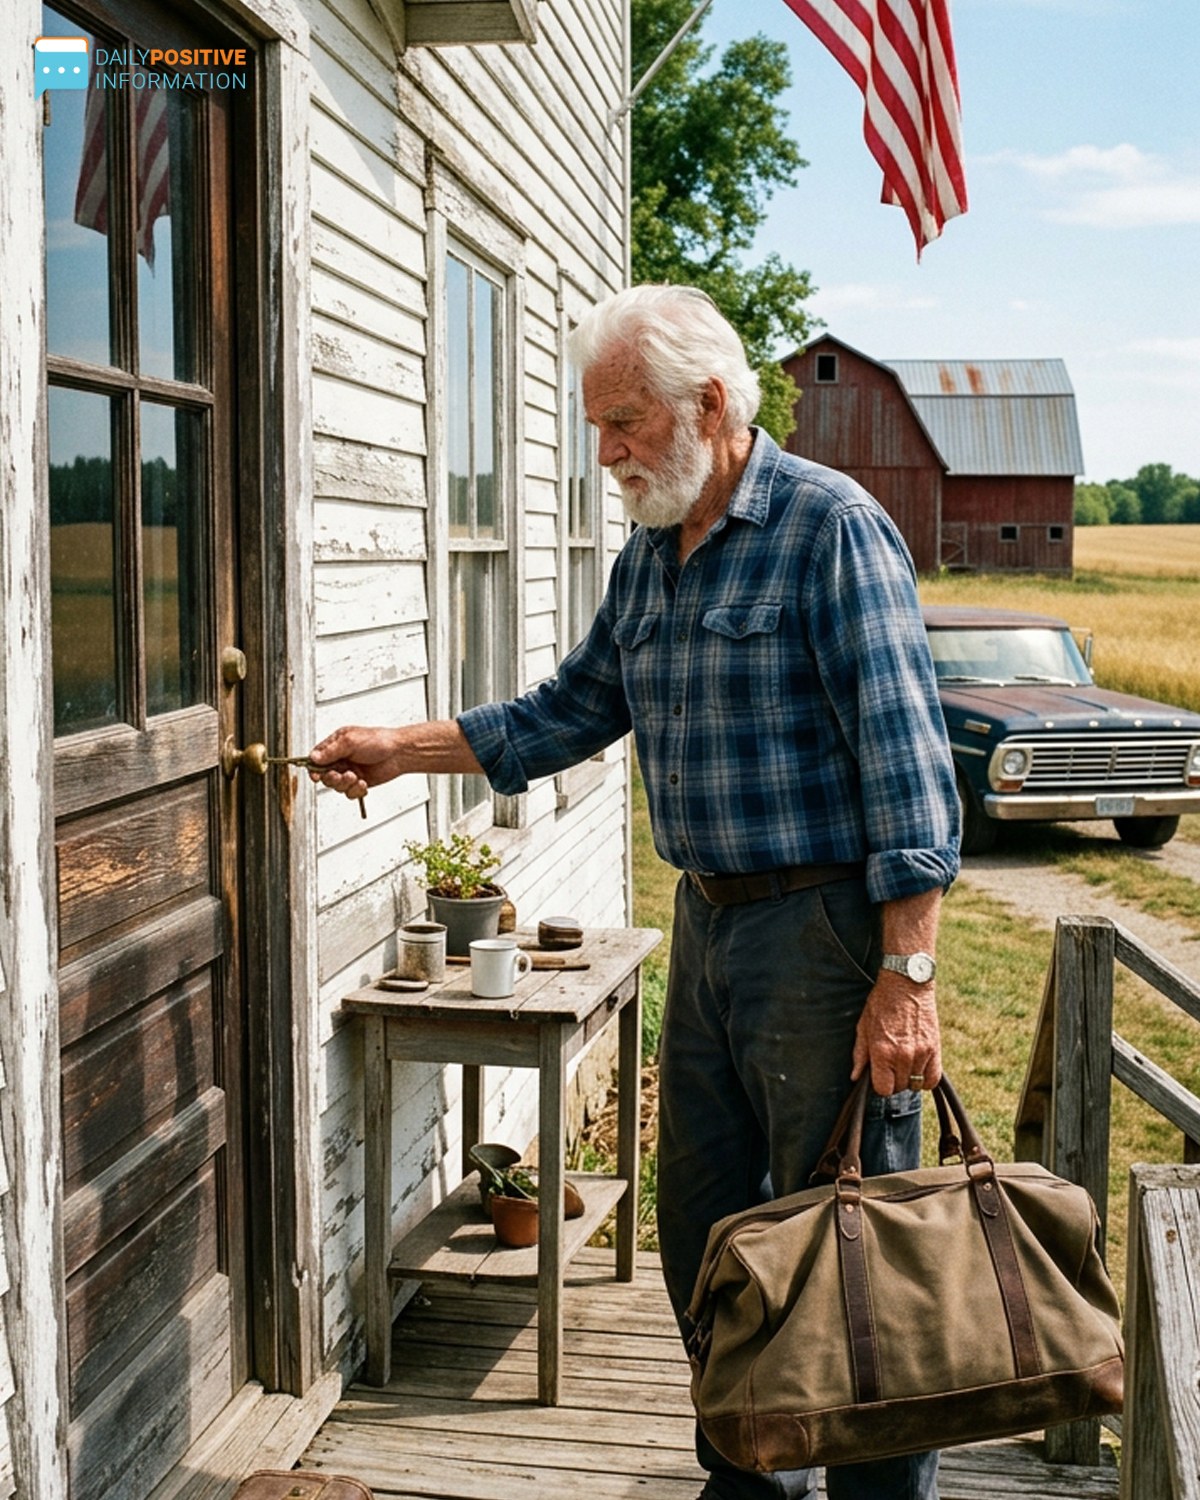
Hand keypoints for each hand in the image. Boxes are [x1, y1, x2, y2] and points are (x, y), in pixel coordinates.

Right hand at [307, 725, 405, 802]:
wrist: (398, 754)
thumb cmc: (378, 741)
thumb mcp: (350, 741)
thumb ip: (331, 751)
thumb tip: (313, 757)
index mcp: (336, 745)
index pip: (316, 758)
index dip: (314, 768)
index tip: (316, 776)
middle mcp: (341, 759)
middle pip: (324, 775)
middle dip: (332, 778)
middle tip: (341, 776)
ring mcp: (349, 771)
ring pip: (336, 786)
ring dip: (345, 784)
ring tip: (356, 777)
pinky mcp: (358, 782)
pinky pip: (349, 793)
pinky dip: (355, 791)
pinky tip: (363, 783)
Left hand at [851, 970, 941, 1095]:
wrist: (907, 983)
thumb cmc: (881, 1003)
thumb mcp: (864, 1026)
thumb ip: (860, 1054)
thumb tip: (855, 1077)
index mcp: (882, 1051)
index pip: (883, 1089)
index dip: (880, 1085)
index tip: (879, 1075)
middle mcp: (902, 1056)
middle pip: (899, 1088)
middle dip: (893, 1081)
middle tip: (890, 1066)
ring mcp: (921, 1053)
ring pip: (916, 1085)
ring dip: (908, 1079)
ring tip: (903, 1064)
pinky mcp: (935, 1049)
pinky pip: (933, 1079)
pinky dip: (926, 1079)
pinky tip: (918, 1068)